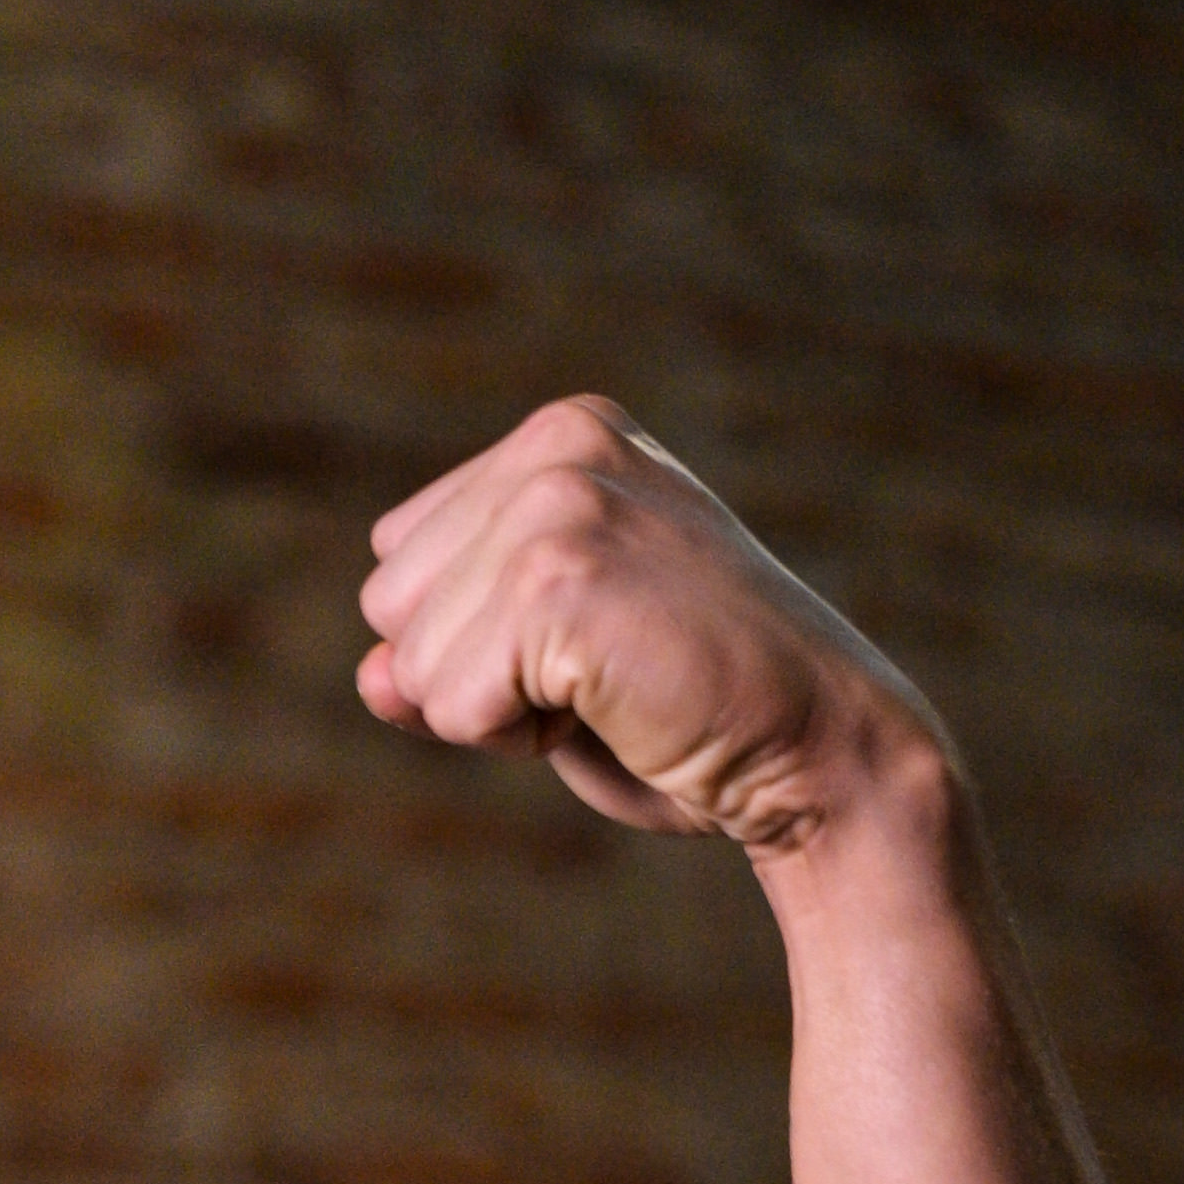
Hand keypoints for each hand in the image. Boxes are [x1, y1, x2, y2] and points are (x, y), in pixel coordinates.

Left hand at [357, 398, 944, 859]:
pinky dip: (514, 739)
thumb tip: (367, 675)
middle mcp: (556, 446)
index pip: (403, 561)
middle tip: (602, 675)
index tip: (589, 647)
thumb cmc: (694, 717)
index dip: (477, 642)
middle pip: (390, 604)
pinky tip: (612, 708)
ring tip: (614, 688)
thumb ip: (446, 658)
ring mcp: (556, 501)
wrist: (816, 747)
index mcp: (562, 436)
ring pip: (410, 660)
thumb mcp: (550, 671)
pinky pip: (448, 703)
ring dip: (496, 713)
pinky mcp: (556, 577)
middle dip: (471, 673)